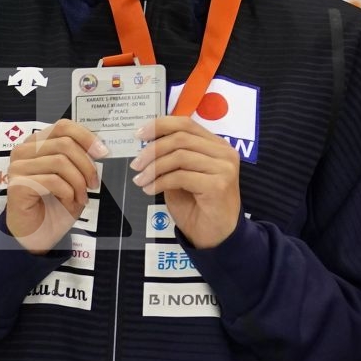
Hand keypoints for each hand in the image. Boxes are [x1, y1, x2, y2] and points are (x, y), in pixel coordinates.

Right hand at [4, 119, 104, 255]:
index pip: (63, 126)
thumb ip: (80, 158)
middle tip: (94, 184)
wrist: (39, 233)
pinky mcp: (17, 184)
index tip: (103, 152)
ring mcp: (17, 167)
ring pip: (60, 162)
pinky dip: (67, 193)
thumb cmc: (55, 205)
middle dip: (86, 165)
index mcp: (37, 143)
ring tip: (81, 197)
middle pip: (64, 143)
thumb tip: (99, 148)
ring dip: (78, 182)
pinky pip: (52, 180)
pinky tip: (68, 202)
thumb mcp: (74, 177)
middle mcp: (24, 151)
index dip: (86, 136)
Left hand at [130, 115, 241, 248]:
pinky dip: (160, 182)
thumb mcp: (182, 176)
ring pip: (179, 156)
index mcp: (217, 145)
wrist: (216, 236)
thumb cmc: (199, 207)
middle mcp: (224, 153)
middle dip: (152, 150)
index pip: (186, 124)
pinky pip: (181, 176)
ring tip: (140, 180)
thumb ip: (173, 158)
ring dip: (153, 168)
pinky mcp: (218, 185)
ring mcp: (224, 168)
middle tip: (136, 164)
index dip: (160, 125)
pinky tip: (150, 190)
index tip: (139, 135)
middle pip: (181, 138)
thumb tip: (147, 144)